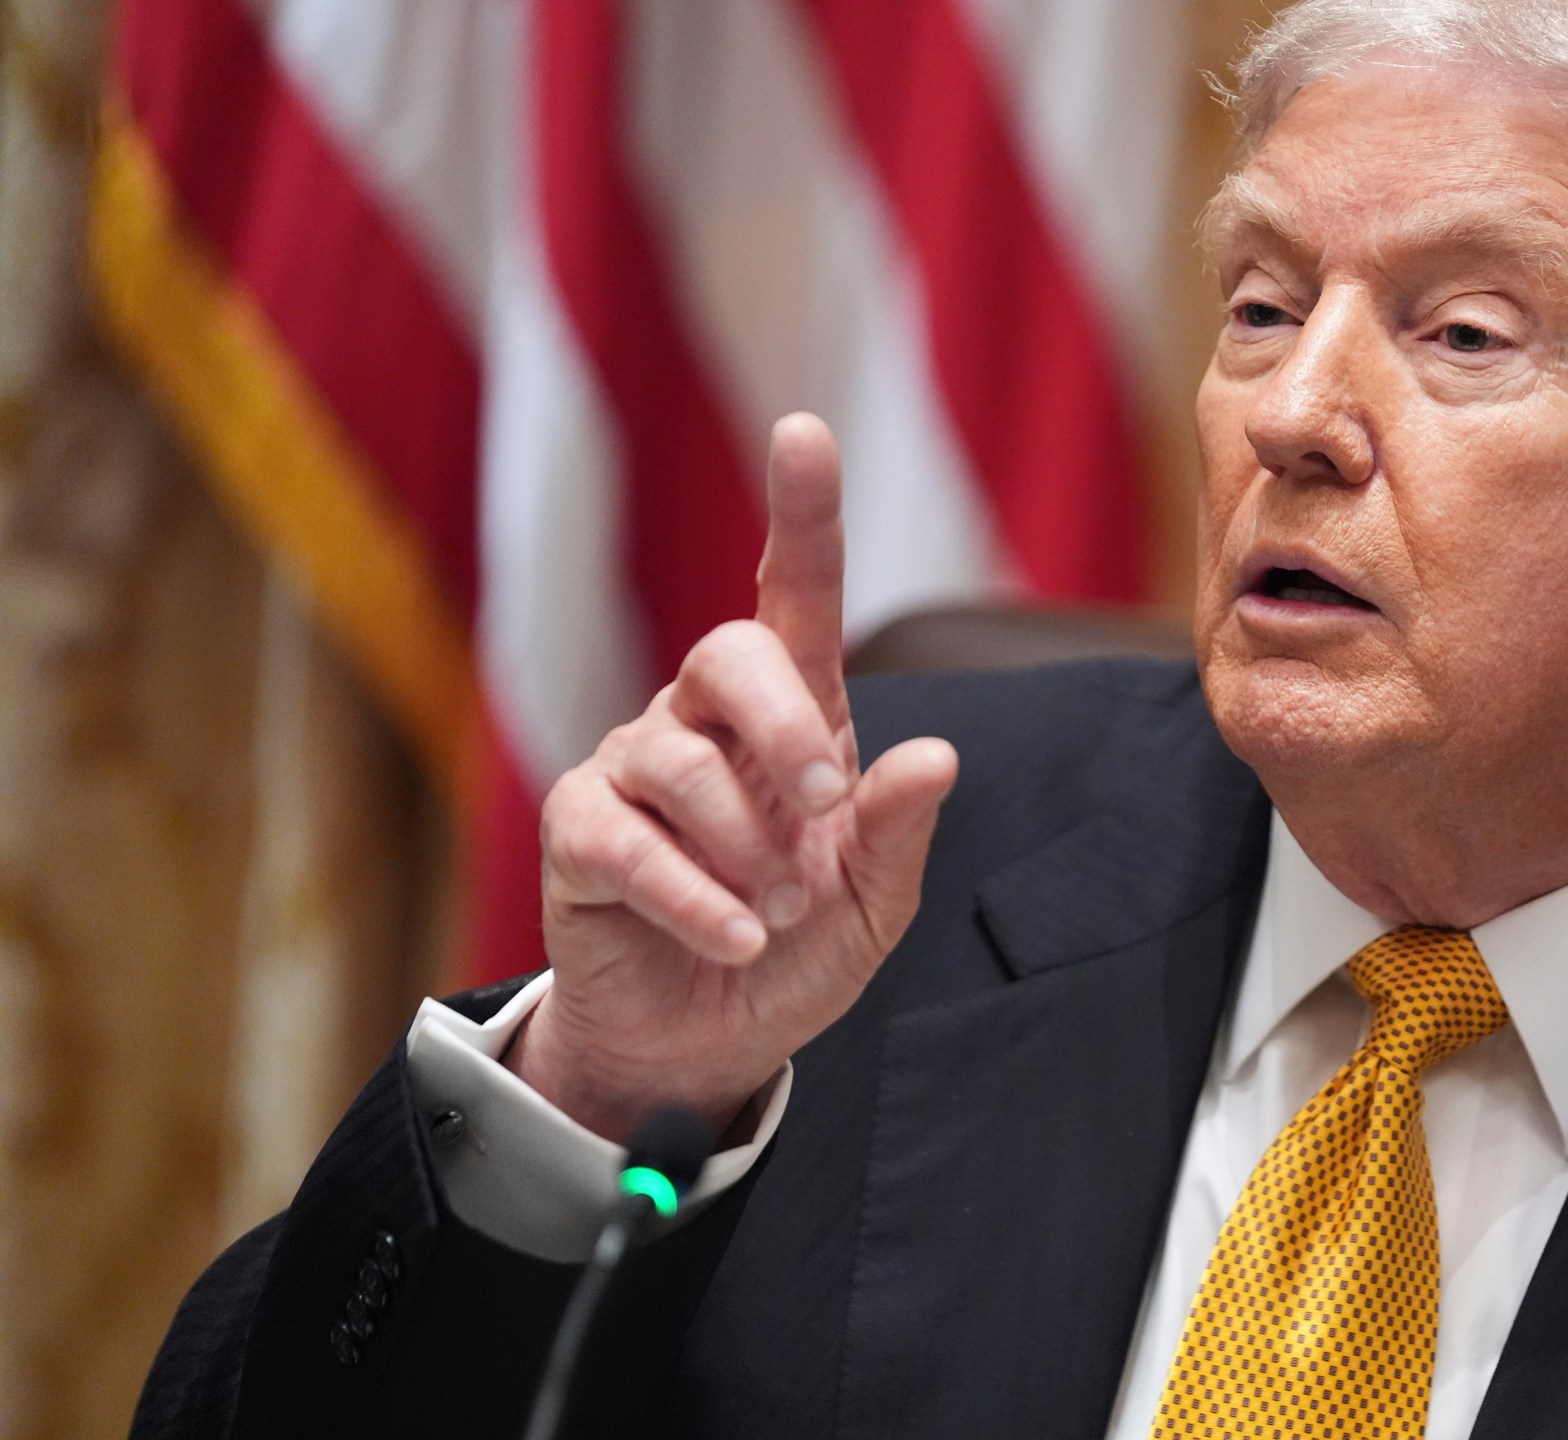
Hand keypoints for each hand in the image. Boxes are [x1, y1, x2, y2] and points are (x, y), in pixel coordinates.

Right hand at [510, 414, 958, 1141]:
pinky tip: (736, 938)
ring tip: (778, 914)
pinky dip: (694, 896)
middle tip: (824, 813)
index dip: (801, 513)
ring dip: (747, 848)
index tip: (803, 432)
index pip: (795, 594)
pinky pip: (625, 839)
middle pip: (728, 653)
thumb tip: (936, 755)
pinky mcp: (578, 834)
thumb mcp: (873, 903)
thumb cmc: (796, 950)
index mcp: (795, 717)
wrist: (708, 1045)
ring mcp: (633, 769)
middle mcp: (707, 720)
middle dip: (783, 728)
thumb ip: (898, 832)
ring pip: (678, 758)